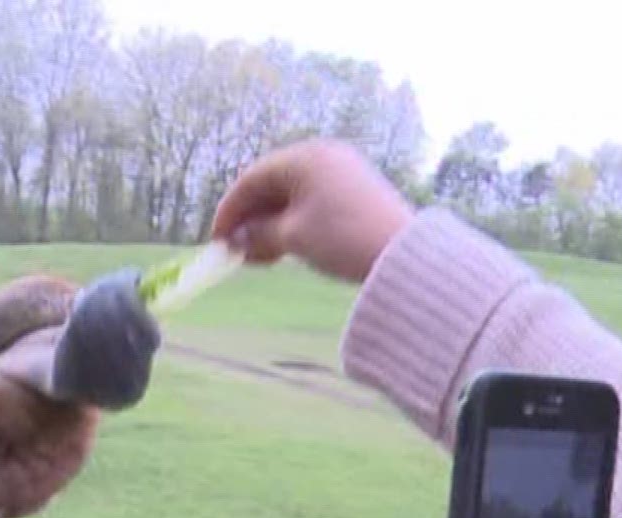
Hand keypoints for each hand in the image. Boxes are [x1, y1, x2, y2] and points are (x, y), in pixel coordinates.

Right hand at [211, 139, 415, 282]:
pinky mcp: (356, 190)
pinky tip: (287, 248)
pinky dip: (295, 222)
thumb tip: (238, 240)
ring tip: (261, 258)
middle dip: (251, 220)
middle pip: (272, 185)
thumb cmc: (343, 239)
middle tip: (238, 253)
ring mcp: (342, 170)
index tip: (217, 241)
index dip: (230, 211)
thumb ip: (259, 235)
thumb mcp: (293, 237)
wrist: (403, 254)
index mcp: (304, 157)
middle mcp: (323, 155)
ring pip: (293, 195)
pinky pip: (314, 201)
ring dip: (272, 225)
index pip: (252, 179)